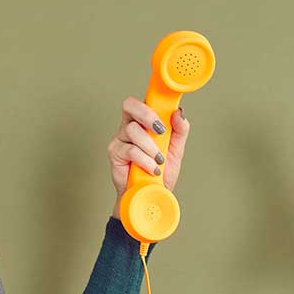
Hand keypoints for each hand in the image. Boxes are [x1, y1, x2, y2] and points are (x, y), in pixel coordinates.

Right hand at [108, 97, 189, 218]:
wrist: (151, 195)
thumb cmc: (160, 171)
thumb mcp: (176, 149)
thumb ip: (179, 130)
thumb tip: (178, 113)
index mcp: (144, 122)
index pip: (143, 101)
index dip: (151, 98)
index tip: (166, 107)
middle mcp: (130, 126)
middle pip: (130, 106)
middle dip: (147, 116)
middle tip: (160, 131)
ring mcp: (120, 139)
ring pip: (133, 130)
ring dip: (150, 147)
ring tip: (158, 160)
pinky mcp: (114, 153)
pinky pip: (130, 150)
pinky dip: (145, 160)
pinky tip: (151, 169)